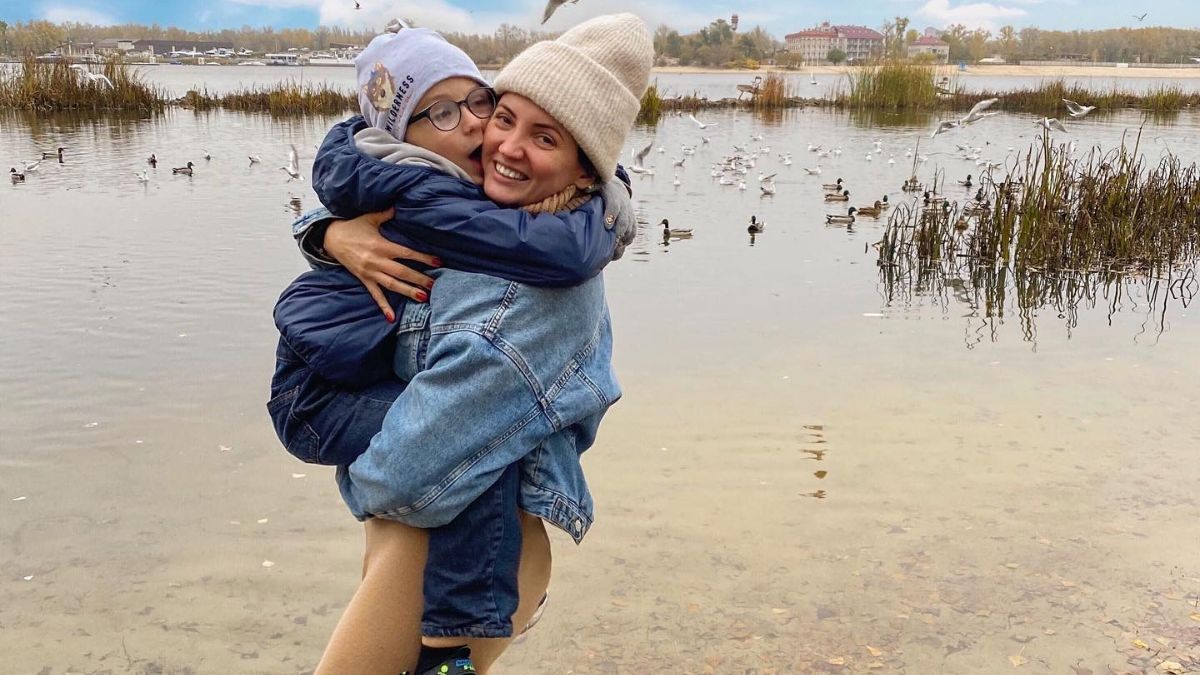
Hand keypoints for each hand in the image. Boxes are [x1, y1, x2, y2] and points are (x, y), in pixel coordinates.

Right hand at [324, 208, 440, 318]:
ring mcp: (370, 272)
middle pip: (402, 272)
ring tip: (423, 298)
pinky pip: (375, 295)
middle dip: (419, 279)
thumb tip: (401, 205)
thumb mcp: (370, 218)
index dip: (423, 258)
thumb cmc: (352, 227)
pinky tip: (391, 318)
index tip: (438, 262)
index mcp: (381, 245)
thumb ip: (387, 214)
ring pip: (392, 285)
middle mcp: (376, 261)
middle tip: (435, 285)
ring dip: (407, 292)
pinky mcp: (364, 279)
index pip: (406, 253)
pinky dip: (383, 306)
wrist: (330, 238)